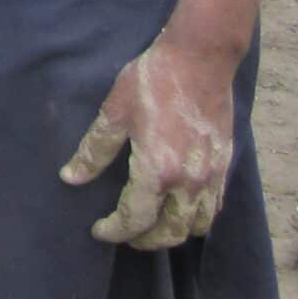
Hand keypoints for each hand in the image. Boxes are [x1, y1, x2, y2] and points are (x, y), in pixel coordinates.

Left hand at [58, 35, 238, 249]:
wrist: (200, 58)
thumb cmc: (153, 80)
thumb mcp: (115, 111)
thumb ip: (94, 150)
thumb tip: (71, 177)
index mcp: (158, 170)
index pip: (135, 219)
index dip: (114, 230)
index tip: (99, 230)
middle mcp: (189, 182)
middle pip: (169, 233)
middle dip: (144, 240)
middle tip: (124, 233)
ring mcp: (212, 176)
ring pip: (197, 226)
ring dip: (173, 233)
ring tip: (152, 224)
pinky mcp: (226, 165)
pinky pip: (214, 207)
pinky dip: (196, 217)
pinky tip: (180, 207)